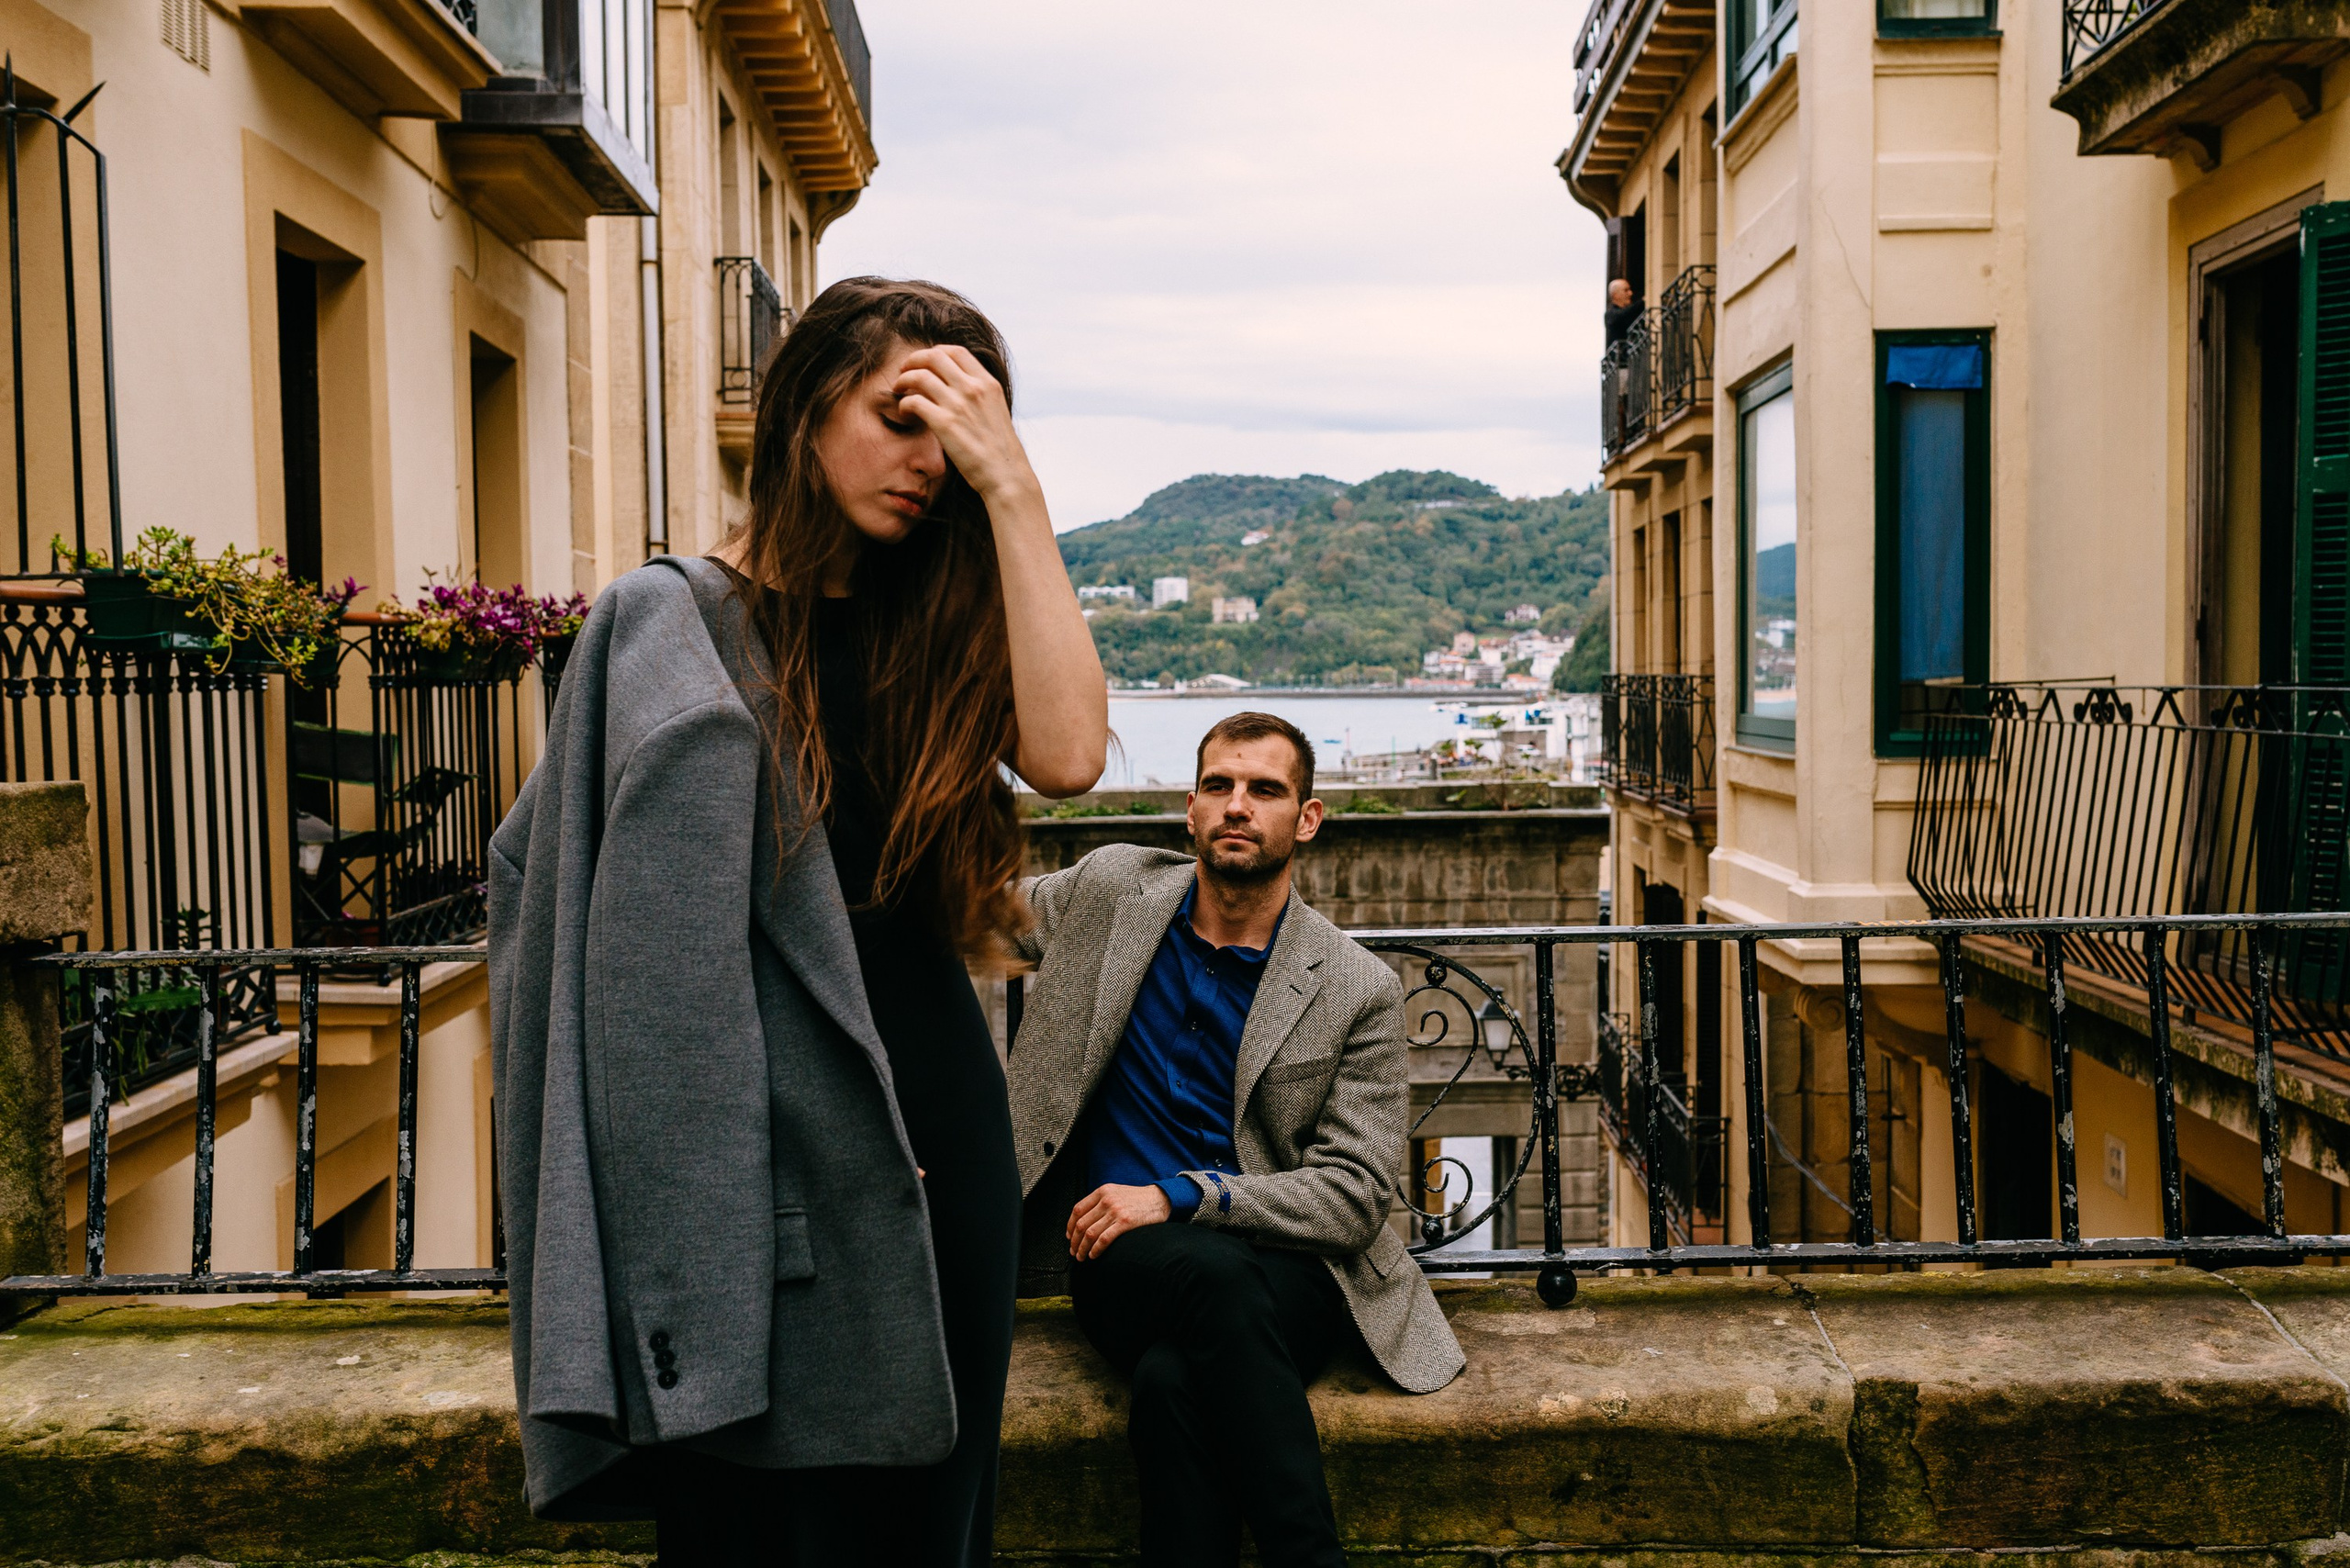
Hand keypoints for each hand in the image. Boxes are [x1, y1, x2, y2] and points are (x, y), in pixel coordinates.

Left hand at [889, 345, 1037, 504]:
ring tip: (898, 390)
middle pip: (934, 356)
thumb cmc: (1000, 450)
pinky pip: (913, 401)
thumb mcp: (996, 411)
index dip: (934, 351)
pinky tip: (904, 413)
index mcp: (987, 384)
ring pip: (919, 376)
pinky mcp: (945, 424)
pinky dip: (904, 404)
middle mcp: (973, 389)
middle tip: (904, 371)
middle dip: (913, 360)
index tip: (925, 363)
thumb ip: (978, 395)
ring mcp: (959, 405)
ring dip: (903, 380)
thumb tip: (955, 387)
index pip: (956, 351)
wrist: (1006, 475)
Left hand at [1066, 1183, 1172, 1260]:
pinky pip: (1103, 1239)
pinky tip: (1094, 1255)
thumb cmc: (1139, 1199)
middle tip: (1074, 1251)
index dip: (1070, 1226)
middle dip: (1074, 1241)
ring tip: (1082, 1256)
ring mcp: (1116, 1211)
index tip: (1069, 1237)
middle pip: (1081, 1224)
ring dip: (1082, 1248)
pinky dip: (1095, 1250)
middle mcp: (1107, 1200)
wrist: (1160, 1199)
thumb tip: (1084, 1220)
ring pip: (1090, 1233)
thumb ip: (1101, 1202)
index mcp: (1103, 1191)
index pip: (1078, 1209)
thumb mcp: (1117, 1193)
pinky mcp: (1125, 1222)